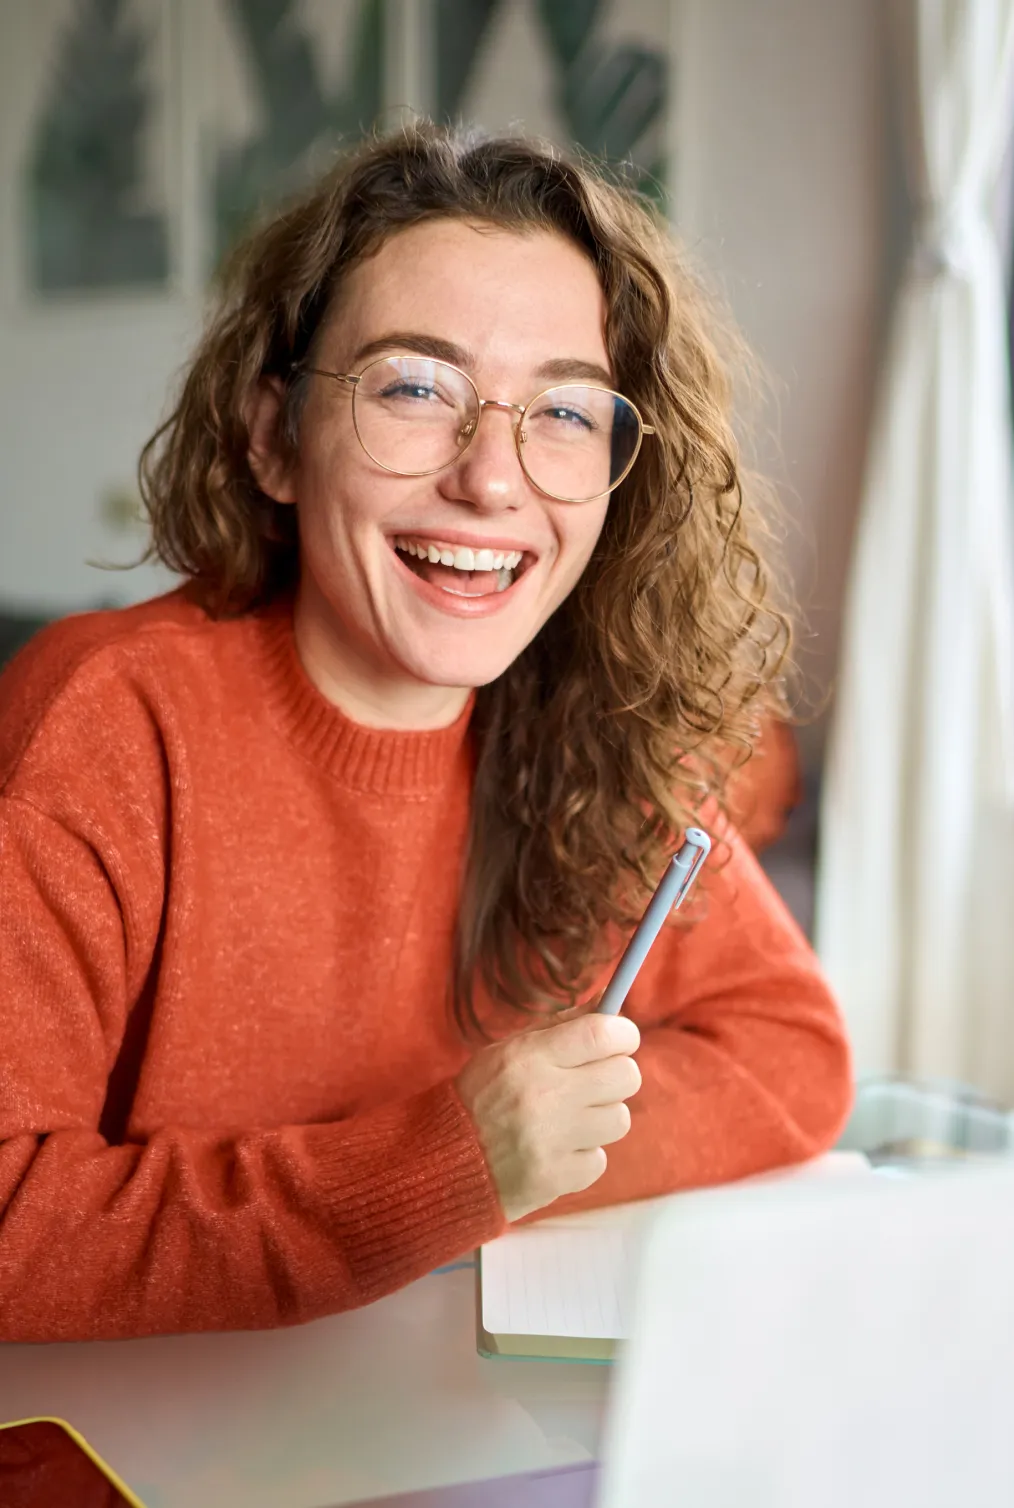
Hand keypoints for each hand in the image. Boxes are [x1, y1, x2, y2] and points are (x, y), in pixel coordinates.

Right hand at [455, 1013, 641, 1221]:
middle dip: (616, 1075)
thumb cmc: (480, 1098)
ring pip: (619, 1119)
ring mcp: (552, 1141)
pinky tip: (555, 1150)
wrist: (441, 1163)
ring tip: (568, 1119)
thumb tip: (607, 1005)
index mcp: (529, 1057)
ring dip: (600, 1118)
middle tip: (594, 1081)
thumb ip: (559, 1028)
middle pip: (625, 1075)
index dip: (623, 1033)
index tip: (620, 1038)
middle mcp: (544, 1096)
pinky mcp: (556, 1178)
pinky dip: (582, 1155)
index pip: (602, 1034)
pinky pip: (599, 1159)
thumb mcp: (507, 1051)